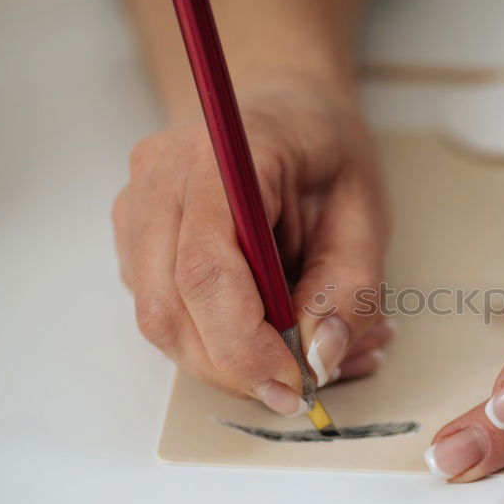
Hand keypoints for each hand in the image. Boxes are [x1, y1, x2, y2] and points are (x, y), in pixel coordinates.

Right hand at [113, 77, 391, 413]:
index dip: (244, 344)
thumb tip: (317, 359)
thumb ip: (350, 288)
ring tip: (300, 356)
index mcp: (221, 158)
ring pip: (160, 321)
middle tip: (298, 391)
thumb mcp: (367, 215)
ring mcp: (137, 209)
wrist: (287, 112)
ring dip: (228, 362)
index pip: (205, 269)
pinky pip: (165, 313)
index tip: (294, 383)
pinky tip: (272, 335)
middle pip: (169, 308)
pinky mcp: (137, 240)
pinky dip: (216, 344)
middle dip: (235, 369)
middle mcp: (160, 179)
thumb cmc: (327, 153)